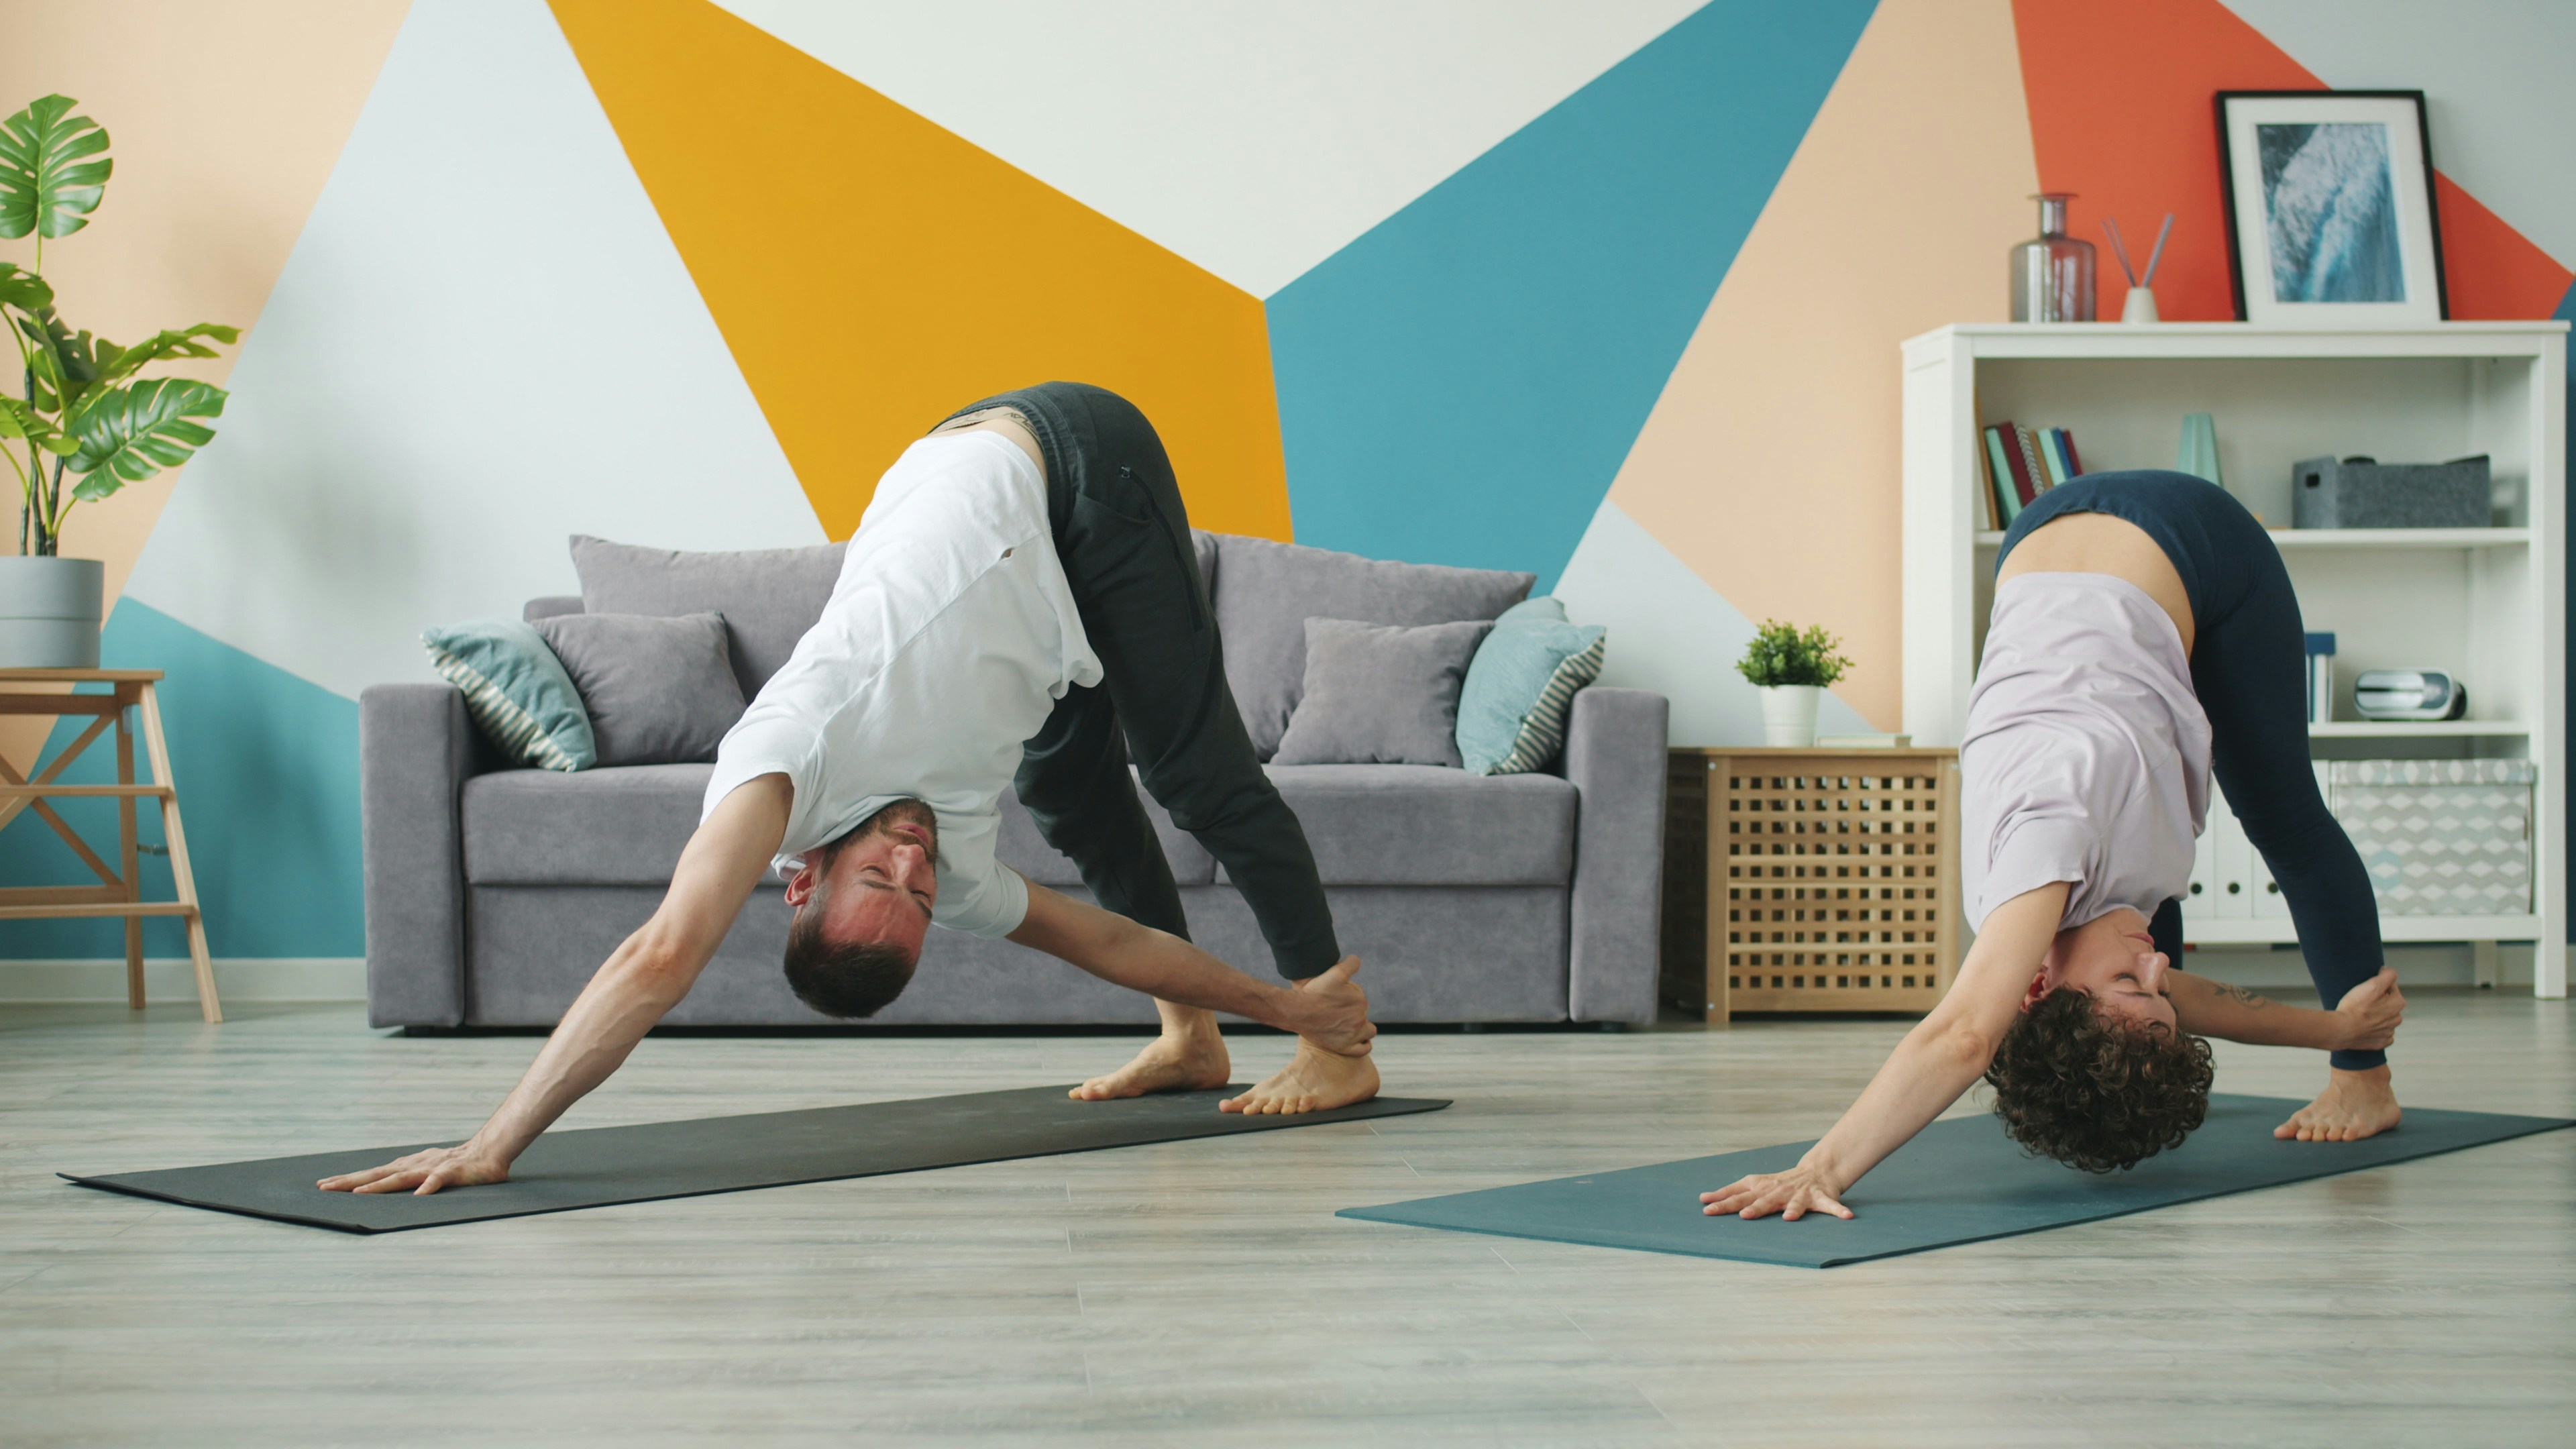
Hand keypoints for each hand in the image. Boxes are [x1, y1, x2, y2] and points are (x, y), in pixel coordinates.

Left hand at [317, 1141, 510, 1196]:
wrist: (490, 1152)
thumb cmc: (460, 1166)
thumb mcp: (430, 1171)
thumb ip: (412, 1178)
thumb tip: (391, 1186)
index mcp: (409, 1166)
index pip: (374, 1173)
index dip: (350, 1179)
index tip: (325, 1184)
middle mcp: (415, 1165)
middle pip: (378, 1173)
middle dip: (350, 1181)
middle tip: (325, 1187)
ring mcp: (432, 1167)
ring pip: (401, 1177)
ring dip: (379, 1185)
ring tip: (358, 1193)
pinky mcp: (452, 1172)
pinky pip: (439, 1180)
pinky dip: (428, 1186)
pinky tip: (420, 1195)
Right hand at [1289, 956, 1375, 1056]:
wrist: (1296, 1011)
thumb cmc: (1313, 992)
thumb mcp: (1333, 973)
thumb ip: (1350, 964)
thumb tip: (1357, 961)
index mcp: (1360, 1002)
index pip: (1362, 1000)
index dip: (1351, 998)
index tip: (1338, 999)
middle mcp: (1359, 1020)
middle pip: (1364, 1016)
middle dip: (1354, 1013)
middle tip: (1337, 1011)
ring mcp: (1352, 1036)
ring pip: (1368, 1031)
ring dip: (1362, 1028)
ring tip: (1348, 1025)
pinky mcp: (1344, 1048)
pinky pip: (1363, 1049)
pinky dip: (1363, 1044)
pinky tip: (1358, 1039)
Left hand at [1700, 1162, 1852, 1220]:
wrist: (1815, 1171)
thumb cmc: (1779, 1183)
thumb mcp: (1755, 1185)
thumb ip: (1731, 1193)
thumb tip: (1702, 1200)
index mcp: (1762, 1188)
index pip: (1738, 1194)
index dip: (1723, 1200)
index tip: (1706, 1207)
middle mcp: (1779, 1190)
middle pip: (1763, 1200)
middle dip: (1754, 1208)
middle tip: (1744, 1216)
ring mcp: (1800, 1194)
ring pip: (1795, 1203)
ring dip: (1793, 1210)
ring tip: (1789, 1218)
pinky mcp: (1821, 1198)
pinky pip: (1831, 1206)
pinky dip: (1838, 1211)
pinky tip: (1847, 1217)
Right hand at [2334, 967, 2405, 1051]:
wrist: (2341, 1030)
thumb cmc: (2355, 1007)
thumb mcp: (2372, 985)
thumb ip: (2387, 975)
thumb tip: (2390, 971)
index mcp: (2398, 1003)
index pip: (2390, 987)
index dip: (2377, 986)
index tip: (2365, 990)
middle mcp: (2397, 1018)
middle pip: (2387, 1004)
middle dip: (2377, 1001)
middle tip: (2361, 1001)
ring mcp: (2388, 1032)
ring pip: (2384, 1019)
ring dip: (2375, 1016)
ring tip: (2359, 1015)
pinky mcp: (2380, 1043)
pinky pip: (2380, 1033)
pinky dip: (2373, 1030)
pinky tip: (2362, 1027)